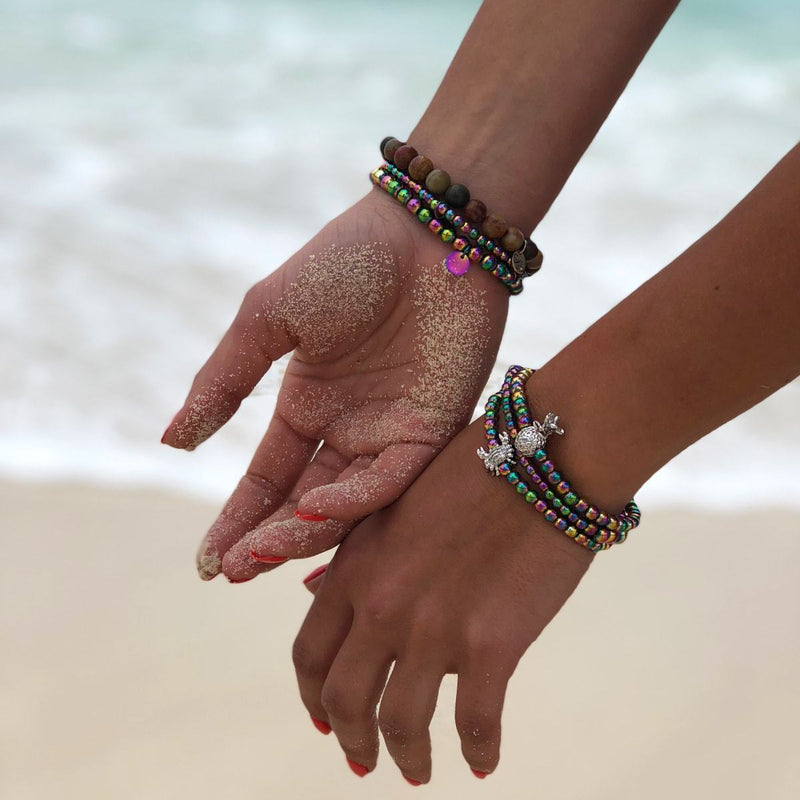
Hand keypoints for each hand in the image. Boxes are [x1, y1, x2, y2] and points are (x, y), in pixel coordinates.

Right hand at [162, 190, 508, 580]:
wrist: (424, 231)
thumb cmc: (344, 263)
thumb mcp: (267, 318)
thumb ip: (224, 382)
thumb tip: (171, 441)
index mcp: (308, 406)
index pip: (268, 481)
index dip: (237, 522)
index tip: (207, 563)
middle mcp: (348, 431)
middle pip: (303, 505)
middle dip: (266, 541)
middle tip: (230, 571)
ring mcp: (389, 434)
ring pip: (346, 506)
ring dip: (304, 534)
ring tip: (261, 554)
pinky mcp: (432, 430)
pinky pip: (392, 480)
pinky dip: (356, 501)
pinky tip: (317, 510)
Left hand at [291, 419, 592, 782]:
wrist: (539, 456)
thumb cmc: (470, 472)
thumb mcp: (395, 506)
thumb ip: (362, 557)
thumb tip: (334, 600)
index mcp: (354, 567)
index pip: (309, 653)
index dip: (312, 697)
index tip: (323, 719)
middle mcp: (383, 604)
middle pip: (344, 700)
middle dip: (350, 741)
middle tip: (363, 762)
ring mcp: (435, 628)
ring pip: (401, 724)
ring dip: (406, 759)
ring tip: (417, 772)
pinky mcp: (493, 645)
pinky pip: (476, 723)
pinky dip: (477, 753)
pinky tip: (482, 763)